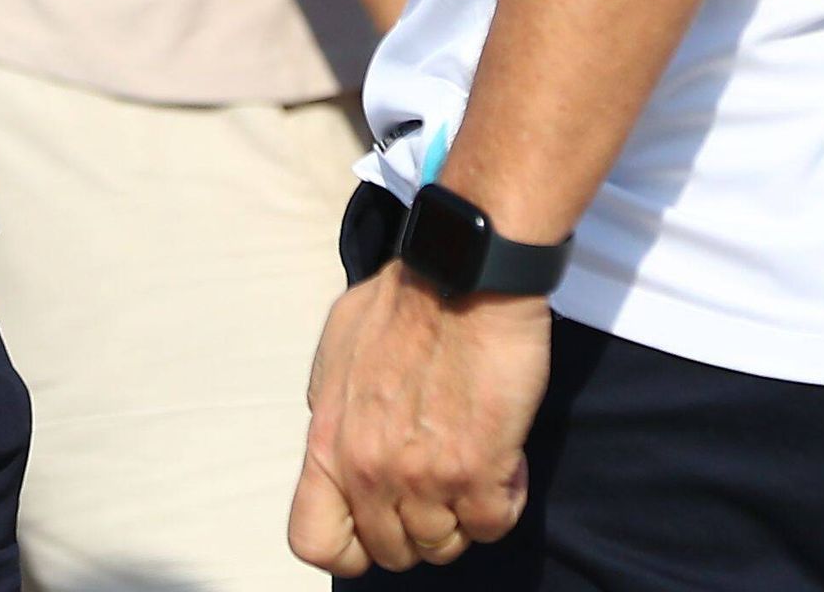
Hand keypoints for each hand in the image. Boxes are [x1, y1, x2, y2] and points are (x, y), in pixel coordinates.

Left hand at [290, 265, 551, 574]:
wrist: (465, 273)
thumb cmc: (405, 298)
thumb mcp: (338, 349)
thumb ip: (333, 407)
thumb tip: (340, 435)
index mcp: (327, 443)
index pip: (316, 542)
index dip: (351, 548)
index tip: (379, 524)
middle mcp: (369, 470)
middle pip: (392, 551)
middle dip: (421, 524)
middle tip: (443, 481)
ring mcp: (423, 476)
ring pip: (445, 544)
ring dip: (464, 511)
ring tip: (478, 462)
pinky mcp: (479, 470)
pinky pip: (492, 524)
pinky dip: (504, 500)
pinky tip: (506, 459)